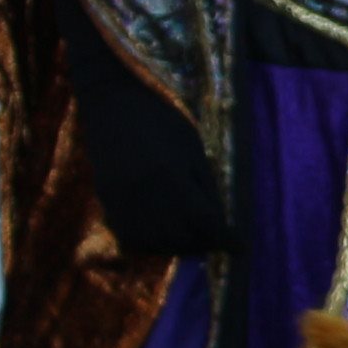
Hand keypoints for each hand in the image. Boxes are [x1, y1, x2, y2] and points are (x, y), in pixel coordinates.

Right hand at [66, 8, 228, 258]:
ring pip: (154, 244)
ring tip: (192, 235)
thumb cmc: (160, 116)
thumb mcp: (193, 147)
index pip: (205, 222)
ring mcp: (121, 201)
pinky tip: (164, 232)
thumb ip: (205, 186)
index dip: (226, 239)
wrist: (111, 99)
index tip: (241, 247)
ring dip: (178, 246)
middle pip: (180, 238)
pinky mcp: (106, 201)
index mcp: (170, 177)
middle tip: (217, 237)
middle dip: (203, 243)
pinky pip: (130, 237)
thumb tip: (219, 222)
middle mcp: (144, 195)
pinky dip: (151, 243)